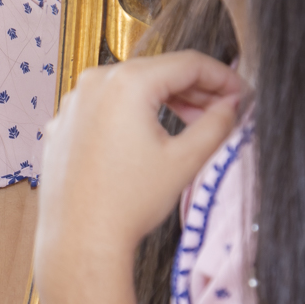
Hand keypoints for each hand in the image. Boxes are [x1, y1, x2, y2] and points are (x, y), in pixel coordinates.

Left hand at [35, 51, 249, 290]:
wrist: (79, 240)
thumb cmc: (128, 204)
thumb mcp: (185, 160)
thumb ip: (217, 124)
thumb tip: (233, 106)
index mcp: (127, 83)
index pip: (188, 63)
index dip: (223, 76)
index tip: (241, 93)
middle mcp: (95, 83)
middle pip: (158, 73)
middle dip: (195, 90)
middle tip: (223, 111)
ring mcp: (74, 103)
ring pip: (131, 89)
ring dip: (165, 102)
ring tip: (192, 126)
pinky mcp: (64, 125)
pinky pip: (105, 108)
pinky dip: (132, 116)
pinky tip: (150, 139)